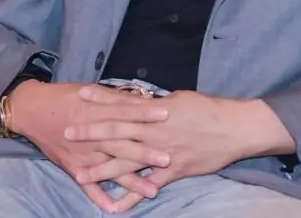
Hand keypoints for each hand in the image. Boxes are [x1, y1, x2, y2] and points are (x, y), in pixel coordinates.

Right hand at [9, 81, 170, 211]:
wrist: (31, 110)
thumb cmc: (63, 97)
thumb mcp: (89, 91)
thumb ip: (114, 98)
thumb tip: (140, 98)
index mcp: (96, 113)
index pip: (125, 113)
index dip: (145, 114)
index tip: (167, 115)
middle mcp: (92, 137)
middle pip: (122, 145)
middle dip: (145, 153)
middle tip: (167, 158)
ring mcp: (83, 155)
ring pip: (111, 170)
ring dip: (132, 182)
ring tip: (152, 191)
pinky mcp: (73, 168)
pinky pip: (89, 188)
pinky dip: (100, 198)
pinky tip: (115, 209)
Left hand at [67, 90, 291, 195]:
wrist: (233, 129)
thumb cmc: (208, 109)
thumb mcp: (180, 98)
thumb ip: (157, 103)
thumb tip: (141, 100)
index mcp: (155, 111)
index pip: (122, 103)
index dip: (100, 99)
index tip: (79, 95)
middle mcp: (154, 132)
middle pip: (117, 132)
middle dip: (91, 134)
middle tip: (67, 133)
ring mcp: (162, 153)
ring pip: (127, 162)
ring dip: (102, 170)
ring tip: (79, 175)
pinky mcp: (172, 171)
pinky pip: (148, 186)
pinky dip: (131, 198)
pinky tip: (113, 207)